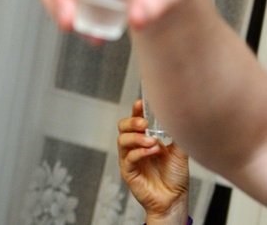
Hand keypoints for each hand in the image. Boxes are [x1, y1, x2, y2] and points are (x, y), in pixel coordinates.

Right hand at [118, 99, 188, 222]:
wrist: (175, 199)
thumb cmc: (175, 177)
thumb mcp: (179, 152)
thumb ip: (176, 136)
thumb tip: (178, 118)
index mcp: (145, 138)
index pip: (136, 120)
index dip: (136, 110)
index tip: (141, 103)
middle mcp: (135, 146)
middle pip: (123, 127)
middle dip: (131, 122)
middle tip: (144, 123)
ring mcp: (129, 158)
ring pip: (122, 140)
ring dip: (136, 137)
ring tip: (152, 141)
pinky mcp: (128, 171)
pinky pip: (128, 158)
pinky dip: (139, 152)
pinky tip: (152, 152)